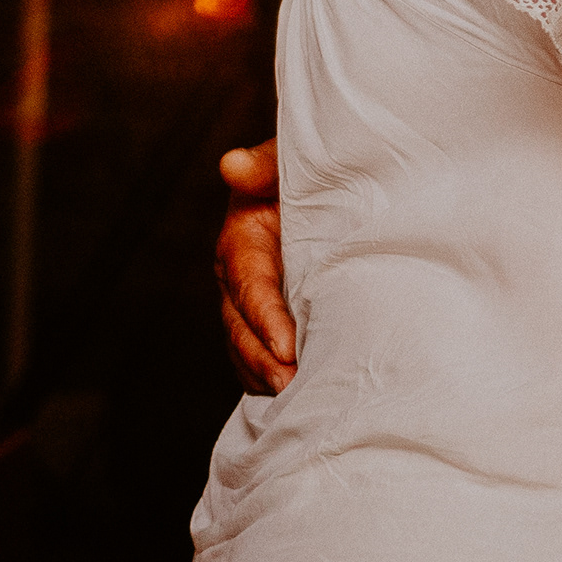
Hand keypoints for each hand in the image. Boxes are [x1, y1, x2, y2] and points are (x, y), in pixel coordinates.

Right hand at [216, 141, 295, 393]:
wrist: (329, 187)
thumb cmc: (310, 171)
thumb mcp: (290, 162)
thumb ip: (266, 164)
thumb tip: (232, 165)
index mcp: (242, 240)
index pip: (249, 286)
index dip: (266, 318)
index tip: (287, 347)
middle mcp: (239, 278)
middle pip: (242, 328)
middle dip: (264, 361)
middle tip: (292, 386)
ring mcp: (252, 305)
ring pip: (248, 350)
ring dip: (267, 377)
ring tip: (297, 400)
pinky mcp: (270, 321)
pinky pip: (262, 358)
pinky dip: (272, 379)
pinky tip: (298, 397)